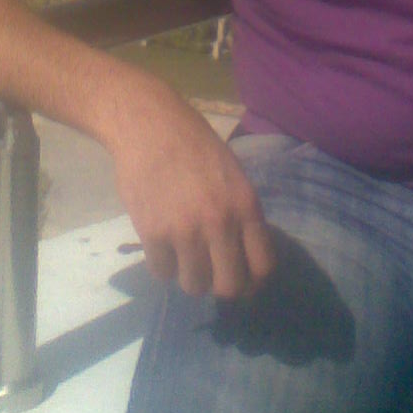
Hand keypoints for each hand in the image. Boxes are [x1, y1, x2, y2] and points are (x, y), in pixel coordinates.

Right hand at [107, 74, 275, 298]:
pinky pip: (161, 273)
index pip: (262, 266)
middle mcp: (220, 223)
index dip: (253, 283)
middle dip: (221, 286)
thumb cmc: (193, 145)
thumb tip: (245, 256)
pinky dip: (162, 263)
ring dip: (189, 276)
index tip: (243, 283)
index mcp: (245, 205)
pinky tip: (161, 242)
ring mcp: (185, 231)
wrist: (149, 125)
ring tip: (182, 254)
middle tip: (211, 274)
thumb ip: (240, 214)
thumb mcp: (233, 174)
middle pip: (229, 287)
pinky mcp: (152, 234)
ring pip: (193, 285)